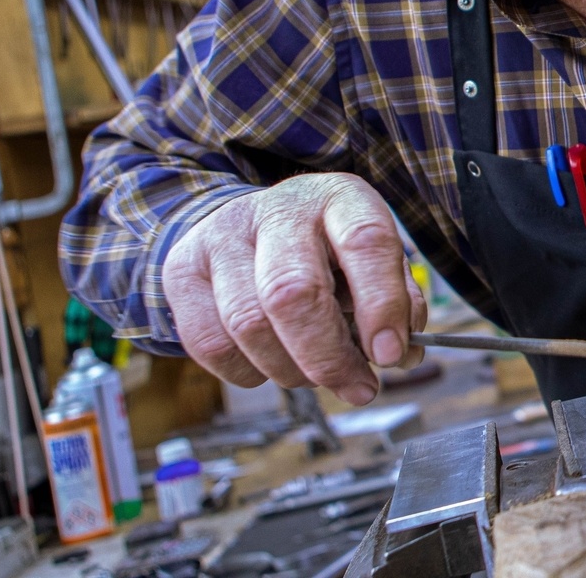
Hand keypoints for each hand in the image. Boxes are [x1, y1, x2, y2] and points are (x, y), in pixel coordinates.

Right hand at [160, 173, 423, 404]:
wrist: (250, 224)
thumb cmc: (325, 250)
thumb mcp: (372, 260)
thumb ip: (397, 302)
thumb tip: (402, 354)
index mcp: (340, 198)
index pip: (365, 242)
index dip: (382, 304)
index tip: (391, 355)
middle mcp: (279, 210)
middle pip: (293, 292)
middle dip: (328, 356)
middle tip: (358, 387)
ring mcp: (223, 237)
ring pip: (249, 325)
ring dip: (291, 371)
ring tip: (316, 375)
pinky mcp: (183, 269)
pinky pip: (211, 344)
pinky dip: (248, 373)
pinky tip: (271, 365)